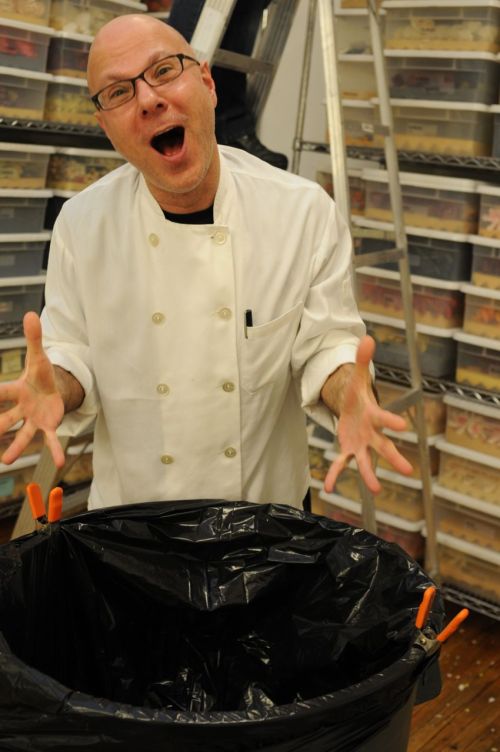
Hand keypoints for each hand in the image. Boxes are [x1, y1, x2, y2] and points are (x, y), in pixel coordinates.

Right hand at [0, 312, 64, 467]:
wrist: (52, 389)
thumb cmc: (41, 375)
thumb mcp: (39, 356)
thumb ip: (34, 338)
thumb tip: (31, 313)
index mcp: (16, 390)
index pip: (0, 393)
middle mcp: (21, 408)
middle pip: (6, 418)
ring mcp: (33, 420)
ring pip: (22, 435)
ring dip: (15, 448)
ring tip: (6, 461)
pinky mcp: (48, 427)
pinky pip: (50, 441)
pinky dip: (55, 451)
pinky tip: (58, 463)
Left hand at [323, 335, 412, 494]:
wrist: (353, 410)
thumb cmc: (358, 395)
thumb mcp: (357, 377)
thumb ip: (362, 360)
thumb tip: (366, 337)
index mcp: (373, 415)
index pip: (384, 418)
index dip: (392, 421)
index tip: (404, 427)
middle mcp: (371, 434)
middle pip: (383, 446)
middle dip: (394, 457)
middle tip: (408, 471)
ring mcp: (360, 445)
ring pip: (366, 462)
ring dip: (370, 475)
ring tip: (375, 490)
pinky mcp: (348, 451)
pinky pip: (341, 465)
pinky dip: (335, 476)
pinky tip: (329, 489)